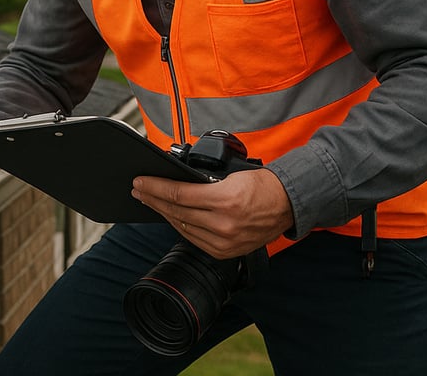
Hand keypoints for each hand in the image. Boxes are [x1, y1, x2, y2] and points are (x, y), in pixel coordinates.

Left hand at [131, 168, 293, 258]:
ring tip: (150, 201)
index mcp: (225, 200)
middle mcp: (224, 224)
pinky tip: (170, 216)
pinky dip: (179, 226)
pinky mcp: (226, 251)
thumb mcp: (230, 175)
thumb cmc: (261, 184)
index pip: (179, 194)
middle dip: (153, 199)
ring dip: (163, 213)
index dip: (155, 187)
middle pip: (176, 211)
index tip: (140, 182)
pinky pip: (194, 239)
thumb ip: (202, 181)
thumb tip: (173, 179)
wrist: (287, 204)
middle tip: (138, 190)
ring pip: (182, 227)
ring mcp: (225, 241)